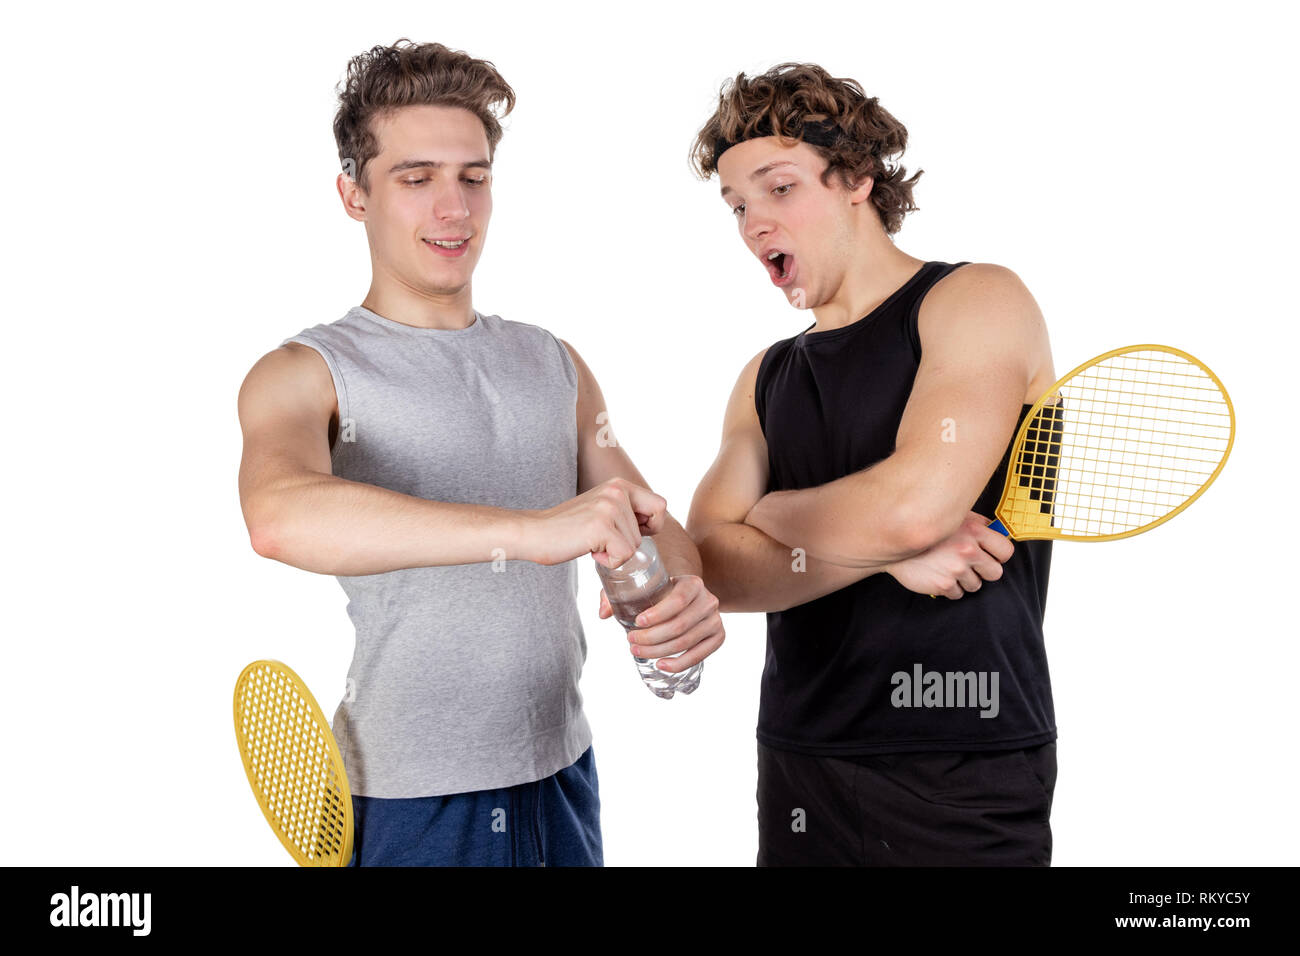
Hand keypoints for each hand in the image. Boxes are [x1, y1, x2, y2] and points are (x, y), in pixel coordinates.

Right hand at [523, 477, 665, 566]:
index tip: (629, 531)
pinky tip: (589, 550)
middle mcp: (617, 491)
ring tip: (591, 543)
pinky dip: (608, 562)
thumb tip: (654, 523)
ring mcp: (610, 507)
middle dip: (634, 541)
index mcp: (619, 485)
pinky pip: (623, 556)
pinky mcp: (601, 527)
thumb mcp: (601, 508)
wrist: (534, 533)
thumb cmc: (567, 528)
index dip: (652, 524)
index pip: (660, 505)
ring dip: (616, 552)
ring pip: (636, 545)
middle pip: (652, 528)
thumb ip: (624, 510)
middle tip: (608, 540)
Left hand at [598, 574, 723, 671]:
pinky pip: (699, 655)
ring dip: (659, 651)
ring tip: (638, 651)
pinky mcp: (718, 637)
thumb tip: (602, 613)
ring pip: (686, 642)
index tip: (636, 622)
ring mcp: (715, 620)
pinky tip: (660, 664)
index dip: (657, 614)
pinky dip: (678, 663)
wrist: (689, 597)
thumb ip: (619, 594)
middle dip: (651, 638)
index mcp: (693, 583)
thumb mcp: (645, 586)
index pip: (677, 600)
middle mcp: (708, 601)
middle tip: (630, 641)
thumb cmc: (663, 591)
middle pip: (679, 626)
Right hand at [885, 511, 1013, 599]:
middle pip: (995, 572)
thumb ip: (976, 522)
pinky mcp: (943, 584)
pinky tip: (939, 575)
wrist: (893, 541)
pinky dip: (949, 588)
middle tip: (971, 566)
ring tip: (949, 569)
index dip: (999, 555)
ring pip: (976, 585)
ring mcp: (956, 569)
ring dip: (965, 580)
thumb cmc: (925, 528)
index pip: (1006, 551)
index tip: (992, 556)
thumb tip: (994, 529)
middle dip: (984, 571)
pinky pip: (957, 594)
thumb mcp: (953, 516)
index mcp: (974, 531)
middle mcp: (968, 550)